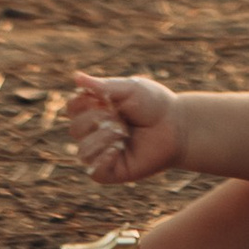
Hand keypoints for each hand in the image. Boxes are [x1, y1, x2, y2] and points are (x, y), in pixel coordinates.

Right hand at [65, 70, 182, 182]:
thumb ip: (103, 86)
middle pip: (74, 129)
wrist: (177, 126)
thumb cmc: (153, 104)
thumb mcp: (129, 89)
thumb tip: (76, 77)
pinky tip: (119, 148)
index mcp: (94, 110)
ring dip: (104, 138)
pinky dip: (104, 158)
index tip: (106, 97)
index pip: (72, 107)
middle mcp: (94, 132)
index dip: (84, 102)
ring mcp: (101, 153)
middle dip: (97, 119)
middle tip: (121, 117)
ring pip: (83, 151)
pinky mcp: (111, 172)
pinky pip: (95, 171)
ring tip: (124, 132)